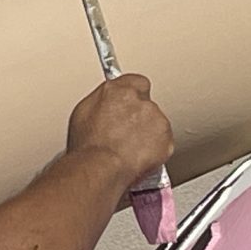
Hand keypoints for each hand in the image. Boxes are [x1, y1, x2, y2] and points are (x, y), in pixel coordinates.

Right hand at [65, 73, 173, 190]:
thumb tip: (107, 101)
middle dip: (139, 119)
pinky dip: (155, 151)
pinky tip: (138, 158)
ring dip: (148, 135)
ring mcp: (157, 120)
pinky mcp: (166, 139)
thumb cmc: (88, 144)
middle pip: (147, 106)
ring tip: (129, 150)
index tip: (128, 105)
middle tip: (124, 135)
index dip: (133, 96)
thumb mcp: (84, 112)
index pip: (137, 83)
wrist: (101, 166)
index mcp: (121, 89)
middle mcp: (142, 101)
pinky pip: (163, 144)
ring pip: (156, 125)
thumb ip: (102, 100)